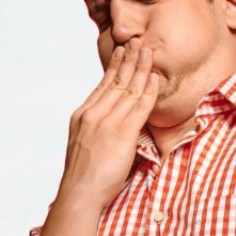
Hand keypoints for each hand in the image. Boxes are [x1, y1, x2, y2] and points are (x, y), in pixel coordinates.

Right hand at [56, 38, 158, 212]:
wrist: (80, 192)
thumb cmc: (84, 177)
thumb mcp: (86, 145)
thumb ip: (97, 131)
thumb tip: (108, 128)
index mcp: (83, 115)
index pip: (102, 85)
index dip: (114, 67)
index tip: (122, 53)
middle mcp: (94, 114)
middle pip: (115, 81)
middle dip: (128, 60)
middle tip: (138, 42)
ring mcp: (107, 122)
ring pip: (128, 89)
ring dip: (140, 69)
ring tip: (148, 52)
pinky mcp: (122, 133)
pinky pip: (139, 107)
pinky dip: (149, 91)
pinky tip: (155, 78)